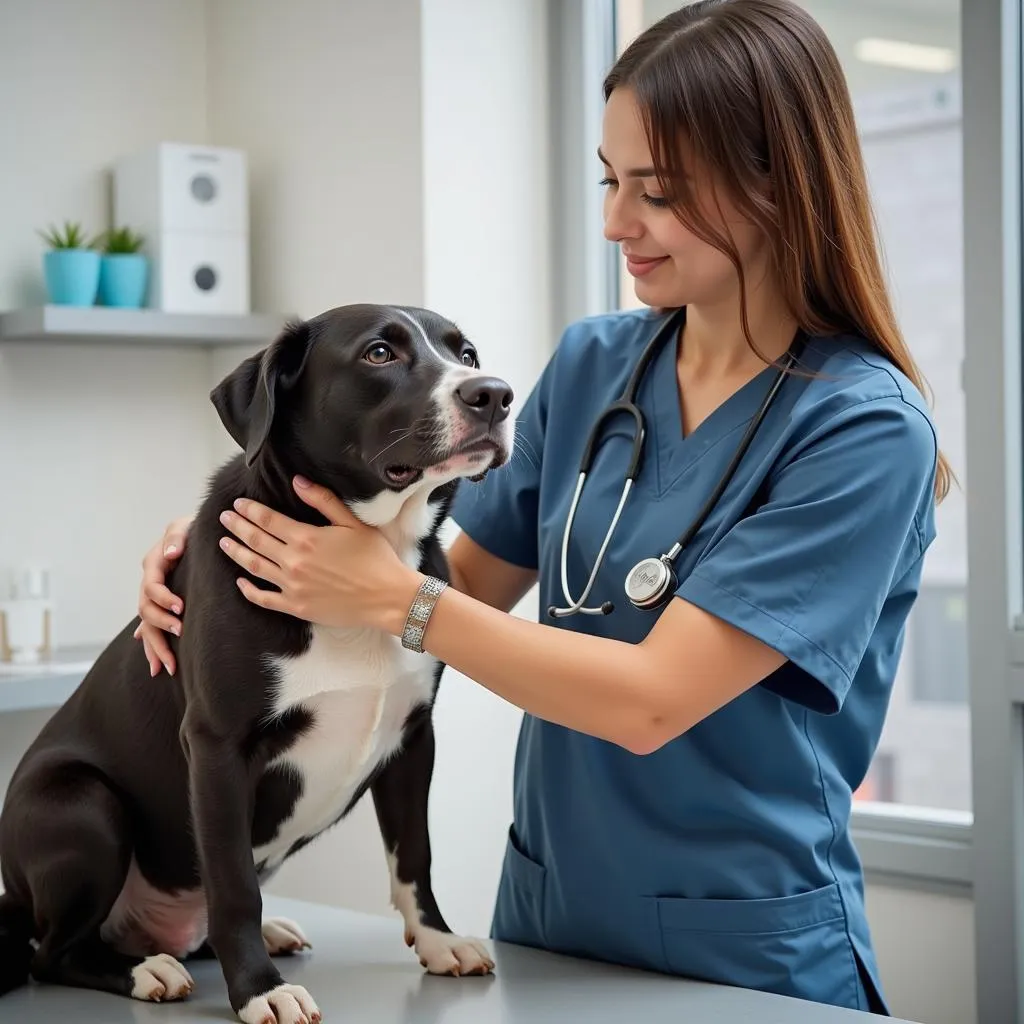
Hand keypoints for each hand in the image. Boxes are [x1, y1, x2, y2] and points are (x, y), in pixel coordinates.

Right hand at [134, 515, 192, 676]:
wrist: (198, 533)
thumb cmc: (192, 529)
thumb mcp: (183, 526)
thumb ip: (175, 538)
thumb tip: (170, 553)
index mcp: (154, 565)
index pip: (151, 587)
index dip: (163, 599)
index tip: (180, 608)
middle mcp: (151, 583)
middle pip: (146, 611)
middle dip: (161, 625)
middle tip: (181, 632)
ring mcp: (155, 597)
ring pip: (147, 626)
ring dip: (155, 647)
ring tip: (168, 667)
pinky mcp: (163, 605)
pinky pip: (153, 628)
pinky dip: (153, 646)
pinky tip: (157, 665)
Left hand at [218, 475, 422, 632]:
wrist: (387, 598)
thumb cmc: (375, 558)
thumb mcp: (353, 523)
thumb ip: (323, 501)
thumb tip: (297, 481)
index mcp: (306, 538)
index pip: (268, 520)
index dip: (250, 510)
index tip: (238, 504)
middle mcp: (293, 562)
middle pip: (255, 541)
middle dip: (237, 527)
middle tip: (224, 518)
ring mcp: (292, 586)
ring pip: (253, 567)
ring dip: (236, 553)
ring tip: (224, 543)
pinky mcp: (296, 607)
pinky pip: (264, 599)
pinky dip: (248, 590)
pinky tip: (240, 582)